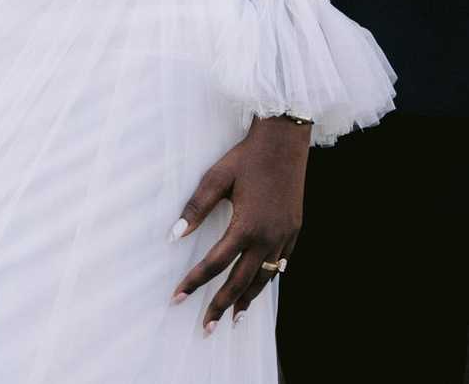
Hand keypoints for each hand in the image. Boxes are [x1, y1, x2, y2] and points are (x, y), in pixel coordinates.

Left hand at [171, 115, 309, 329]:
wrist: (285, 140)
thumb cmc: (247, 156)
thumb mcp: (216, 178)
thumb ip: (195, 209)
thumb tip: (174, 235)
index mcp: (246, 226)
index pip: (214, 264)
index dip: (194, 283)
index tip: (177, 299)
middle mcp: (267, 237)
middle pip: (241, 282)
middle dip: (221, 306)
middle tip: (206, 328)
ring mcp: (284, 235)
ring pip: (264, 278)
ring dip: (248, 299)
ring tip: (234, 318)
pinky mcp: (294, 230)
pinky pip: (281, 263)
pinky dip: (268, 278)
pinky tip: (260, 284)